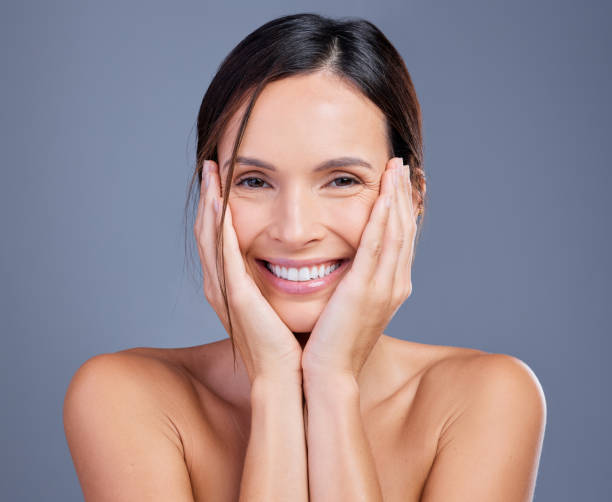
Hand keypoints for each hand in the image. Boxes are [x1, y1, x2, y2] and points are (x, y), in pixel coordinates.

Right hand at [194, 160, 302, 383]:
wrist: (289, 378)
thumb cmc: (291, 345)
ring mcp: (226, 290)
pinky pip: (223, 251)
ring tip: (211, 172)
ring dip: (209, 202)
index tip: (224, 179)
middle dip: (208, 197)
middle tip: (211, 166)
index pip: (221, 238)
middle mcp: (223, 286)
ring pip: (210, 236)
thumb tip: (301, 261)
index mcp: (235, 287)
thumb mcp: (282, 305)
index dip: (218, 208)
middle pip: (209, 231)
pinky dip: (218, 224)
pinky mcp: (235, 294)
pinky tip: (219, 200)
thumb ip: (280, 282)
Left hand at [301, 157, 416, 380]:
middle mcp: (395, 284)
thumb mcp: (350, 307)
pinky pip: (377, 246)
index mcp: (391, 287)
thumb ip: (355, 282)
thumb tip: (349, 265)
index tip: (398, 183)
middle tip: (401, 165)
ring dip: (396, 198)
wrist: (328, 374)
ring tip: (395, 169)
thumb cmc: (333, 342)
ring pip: (396, 232)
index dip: (402, 208)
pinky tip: (382, 195)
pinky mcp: (365, 290)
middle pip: (404, 230)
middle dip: (403, 195)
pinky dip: (382, 218)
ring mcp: (384, 287)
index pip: (401, 239)